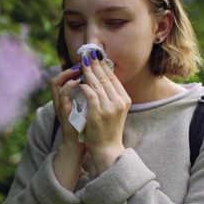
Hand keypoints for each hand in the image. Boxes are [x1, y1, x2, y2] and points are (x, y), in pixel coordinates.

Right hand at [50, 64, 85, 189]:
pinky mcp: (61, 111)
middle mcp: (60, 100)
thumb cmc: (85, 128)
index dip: (74, 68)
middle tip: (83, 60)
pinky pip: (62, 93)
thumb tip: (101, 84)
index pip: (65, 78)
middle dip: (71, 67)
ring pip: (56, 82)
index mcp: (67, 99)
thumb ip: (89, 96)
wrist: (80, 145)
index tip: (87, 63)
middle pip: (58, 77)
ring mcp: (59, 105)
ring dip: (68, 73)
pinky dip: (69, 85)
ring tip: (80, 68)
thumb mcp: (88, 109)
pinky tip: (79, 82)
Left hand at [79, 51, 130, 173]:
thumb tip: (103, 78)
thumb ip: (111, 95)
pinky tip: (79, 81)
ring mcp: (110, 108)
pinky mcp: (99, 113)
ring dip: (88, 72)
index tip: (96, 55)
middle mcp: (119, 102)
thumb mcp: (115, 110)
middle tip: (88, 54)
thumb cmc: (109, 129)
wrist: (108, 149)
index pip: (113, 77)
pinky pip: (91, 95)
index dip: (103, 65)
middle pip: (105, 78)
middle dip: (95, 64)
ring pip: (98, 84)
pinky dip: (85, 86)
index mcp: (124, 99)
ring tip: (82, 63)